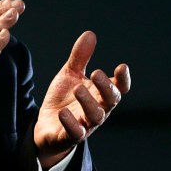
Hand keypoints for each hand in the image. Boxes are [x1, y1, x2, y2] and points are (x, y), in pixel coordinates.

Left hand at [33, 31, 130, 168]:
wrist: (47, 126)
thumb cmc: (64, 98)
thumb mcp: (70, 75)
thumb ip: (80, 58)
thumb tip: (90, 34)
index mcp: (100, 95)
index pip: (118, 88)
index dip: (122, 79)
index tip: (122, 67)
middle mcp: (98, 110)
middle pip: (109, 101)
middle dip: (105, 87)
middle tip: (96, 72)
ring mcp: (86, 124)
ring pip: (94, 116)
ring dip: (88, 102)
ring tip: (78, 88)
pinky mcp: (70, 136)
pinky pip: (74, 132)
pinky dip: (71, 123)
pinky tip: (63, 112)